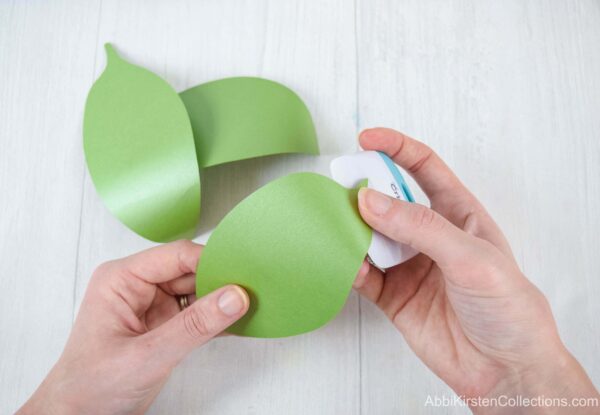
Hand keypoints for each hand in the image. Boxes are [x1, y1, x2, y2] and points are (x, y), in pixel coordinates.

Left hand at [18, 240, 248, 414]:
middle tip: (254, 290)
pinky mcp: (164, 326)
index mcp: (122, 279)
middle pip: (190, 271)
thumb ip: (194, 326)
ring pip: (198, 291)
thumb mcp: (147, 356)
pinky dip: (217, 319)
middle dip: (221, 280)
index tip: (243, 274)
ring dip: (222, 300)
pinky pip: (198, 314)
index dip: (211, 261)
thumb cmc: (91, 387)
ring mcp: (152, 306)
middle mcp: (138, 287)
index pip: (176, 256)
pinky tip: (239, 322)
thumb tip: (234, 296)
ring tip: (251, 305)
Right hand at [353, 128, 598, 413]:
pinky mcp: (392, 295)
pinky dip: (348, 266)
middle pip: (388, 200)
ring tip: (337, 226)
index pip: (423, 167)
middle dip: (363, 190)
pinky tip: (344, 263)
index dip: (395, 148)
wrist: (504, 370)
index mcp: (457, 214)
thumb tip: (372, 201)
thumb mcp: (471, 257)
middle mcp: (429, 235)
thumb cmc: (508, 308)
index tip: (366, 139)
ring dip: (351, 229)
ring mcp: (408, 265)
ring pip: (369, 236)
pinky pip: (362, 274)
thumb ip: (421, 228)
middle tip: (340, 188)